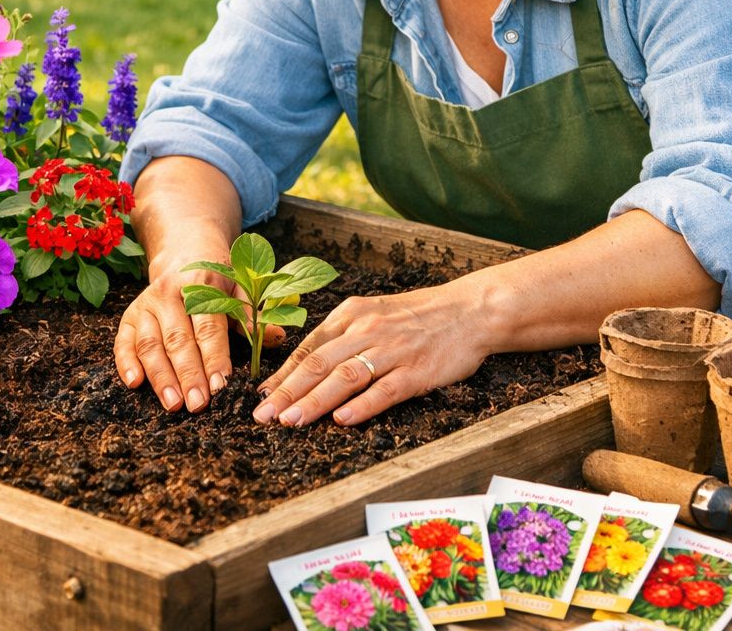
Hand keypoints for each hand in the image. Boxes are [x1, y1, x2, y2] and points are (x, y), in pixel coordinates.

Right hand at [113, 266, 286, 413]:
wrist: (186, 252)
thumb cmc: (219, 278)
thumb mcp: (241, 287)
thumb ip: (254, 315)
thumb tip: (277, 337)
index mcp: (201, 282)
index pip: (208, 326)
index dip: (214, 357)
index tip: (221, 386)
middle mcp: (168, 292)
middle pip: (177, 339)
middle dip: (188, 374)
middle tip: (198, 404)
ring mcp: (145, 304)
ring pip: (150, 344)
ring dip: (160, 377)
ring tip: (173, 404)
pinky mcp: (130, 315)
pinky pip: (123, 341)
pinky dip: (126, 362)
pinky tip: (133, 383)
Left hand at [251, 284, 488, 426]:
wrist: (469, 311)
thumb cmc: (418, 316)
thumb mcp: (373, 313)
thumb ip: (341, 336)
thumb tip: (304, 366)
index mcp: (352, 315)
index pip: (309, 347)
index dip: (283, 374)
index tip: (261, 396)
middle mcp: (367, 330)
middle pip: (319, 363)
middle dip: (287, 392)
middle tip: (263, 416)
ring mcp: (393, 351)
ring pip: (346, 377)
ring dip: (315, 401)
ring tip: (291, 421)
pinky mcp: (418, 371)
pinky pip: (385, 390)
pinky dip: (362, 405)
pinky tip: (342, 420)